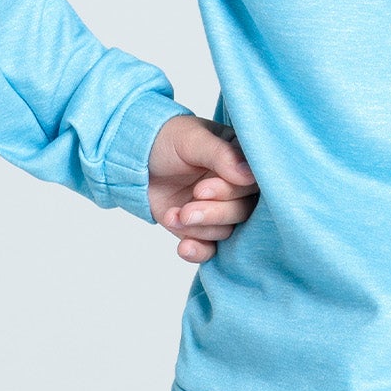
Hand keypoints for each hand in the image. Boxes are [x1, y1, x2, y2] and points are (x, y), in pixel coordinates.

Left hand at [147, 114, 259, 263]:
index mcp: (241, 160)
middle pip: (242, 211)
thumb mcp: (193, 140)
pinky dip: (199, 251)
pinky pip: (210, 248)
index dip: (231, 191)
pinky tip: (184, 247)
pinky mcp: (201, 228)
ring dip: (198, 228)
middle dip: (212, 213)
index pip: (253, 183)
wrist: (137, 158)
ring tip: (173, 216)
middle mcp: (236, 187)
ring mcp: (219, 209)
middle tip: (186, 209)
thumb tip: (249, 175)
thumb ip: (222, 155)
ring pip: (226, 231)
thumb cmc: (169, 139)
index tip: (201, 189)